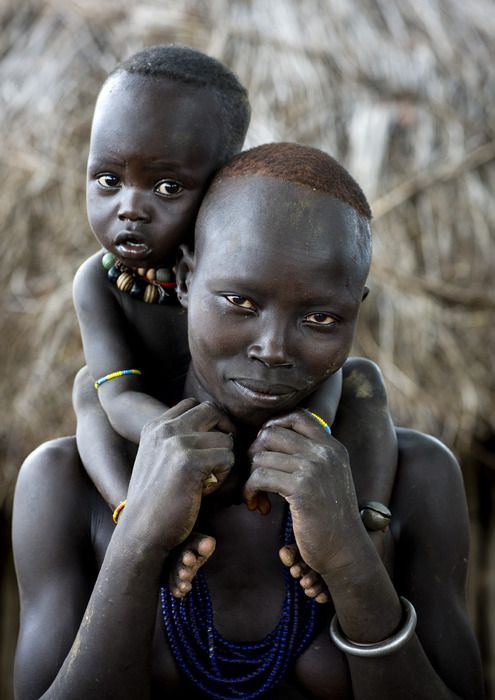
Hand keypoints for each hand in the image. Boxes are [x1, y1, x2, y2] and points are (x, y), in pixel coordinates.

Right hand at [122, 399, 234, 550]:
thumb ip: (177, 439)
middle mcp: (164, 429)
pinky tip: (207, 490)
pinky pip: (227, 458)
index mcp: (154, 426)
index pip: (193, 404)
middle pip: (212, 411)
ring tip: (209, 480)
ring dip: (225, 460)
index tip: (212, 444)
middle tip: (222, 457)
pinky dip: (224, 476)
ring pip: (225, 438)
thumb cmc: (156, 500)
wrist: (141, 531)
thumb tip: (215, 426)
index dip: (210, 421)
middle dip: (225, 431)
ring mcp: (176, 443)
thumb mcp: (158, 459)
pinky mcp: (189, 461)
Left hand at [245, 409, 362, 575]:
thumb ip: (312, 455)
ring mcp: (314, 468)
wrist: (345, 550)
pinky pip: (259, 477)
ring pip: (261, 456)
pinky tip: (256, 504)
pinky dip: (250, 490)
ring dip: (250, 477)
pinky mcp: (301, 488)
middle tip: (255, 475)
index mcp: (332, 447)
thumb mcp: (330, 477)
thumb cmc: (331, 516)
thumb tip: (273, 436)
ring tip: (255, 495)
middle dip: (255, 453)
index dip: (274, 426)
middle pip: (272, 433)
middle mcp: (324, 452)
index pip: (297, 416)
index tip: (265, 448)